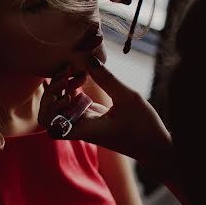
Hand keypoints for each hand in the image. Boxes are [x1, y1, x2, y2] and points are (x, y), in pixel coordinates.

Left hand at [38, 57, 171, 166]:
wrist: (157, 148)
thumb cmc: (145, 127)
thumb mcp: (128, 99)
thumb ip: (106, 79)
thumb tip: (87, 56)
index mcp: (84, 129)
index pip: (50, 123)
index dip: (49, 104)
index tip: (66, 88)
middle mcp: (79, 126)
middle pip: (48, 112)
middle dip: (52, 91)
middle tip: (66, 72)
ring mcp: (82, 120)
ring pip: (57, 104)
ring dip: (61, 86)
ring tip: (75, 71)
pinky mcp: (89, 115)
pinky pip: (70, 100)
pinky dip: (72, 87)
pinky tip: (84, 76)